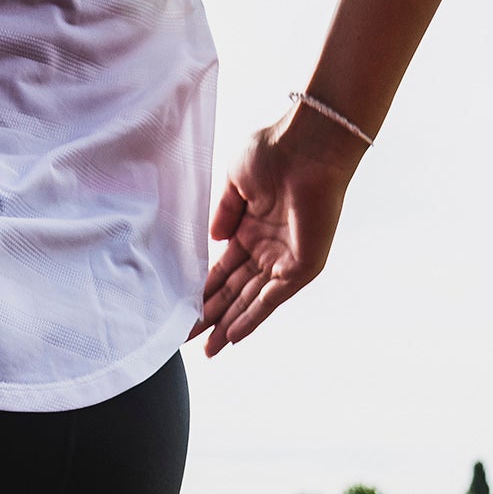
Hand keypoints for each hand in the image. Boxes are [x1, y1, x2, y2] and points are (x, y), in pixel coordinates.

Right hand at [193, 109, 362, 356]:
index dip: (204, 291)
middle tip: (186, 339)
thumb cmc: (274, 151)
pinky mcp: (302, 265)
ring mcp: (285, 258)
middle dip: (212, 315)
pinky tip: (233, 336)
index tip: (184, 310)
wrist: (308, 144)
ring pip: (251, 300)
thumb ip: (224, 214)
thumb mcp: (234, 181)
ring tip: (207, 349)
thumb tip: (214, 241)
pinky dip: (253, 317)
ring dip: (229, 325)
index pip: (224, 270)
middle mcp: (268, 248)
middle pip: (235, 290)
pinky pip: (273, 298)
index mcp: (251, 229)